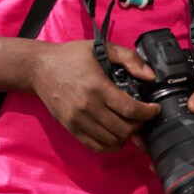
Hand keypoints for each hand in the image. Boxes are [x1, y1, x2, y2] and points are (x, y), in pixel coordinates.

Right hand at [30, 40, 159, 152]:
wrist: (39, 68)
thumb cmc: (70, 56)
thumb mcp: (100, 47)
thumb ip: (128, 58)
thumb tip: (150, 75)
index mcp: (97, 86)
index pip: (129, 109)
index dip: (147, 113)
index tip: (154, 109)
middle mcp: (88, 107)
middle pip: (123, 128)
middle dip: (139, 125)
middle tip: (143, 116)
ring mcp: (78, 120)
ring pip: (111, 141)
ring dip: (126, 136)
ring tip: (130, 124)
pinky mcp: (71, 128)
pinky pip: (96, 146)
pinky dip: (111, 145)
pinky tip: (116, 135)